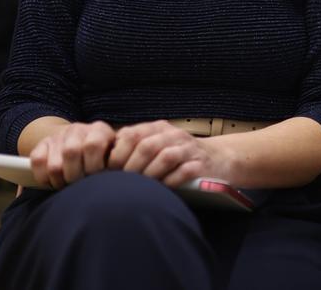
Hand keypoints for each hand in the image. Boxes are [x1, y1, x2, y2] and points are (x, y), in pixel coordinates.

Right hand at [28, 121, 116, 189]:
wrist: (79, 141)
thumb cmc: (102, 158)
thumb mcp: (114, 157)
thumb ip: (117, 165)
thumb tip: (114, 182)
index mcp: (100, 130)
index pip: (94, 145)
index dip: (94, 167)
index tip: (97, 180)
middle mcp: (79, 129)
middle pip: (71, 153)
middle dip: (76, 177)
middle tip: (80, 187)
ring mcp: (59, 135)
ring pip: (55, 165)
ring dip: (60, 182)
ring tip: (68, 186)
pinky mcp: (42, 143)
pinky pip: (38, 162)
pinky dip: (43, 178)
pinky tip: (53, 182)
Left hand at [107, 120, 235, 187]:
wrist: (219, 158)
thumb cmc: (179, 156)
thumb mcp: (157, 144)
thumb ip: (134, 148)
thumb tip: (101, 161)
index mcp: (157, 128)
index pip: (131, 134)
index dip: (117, 153)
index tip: (107, 172)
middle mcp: (173, 134)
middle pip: (146, 145)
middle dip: (130, 167)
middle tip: (121, 184)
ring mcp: (188, 148)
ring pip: (165, 156)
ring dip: (149, 175)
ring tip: (141, 189)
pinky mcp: (202, 164)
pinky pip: (184, 171)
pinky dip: (170, 182)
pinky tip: (163, 191)